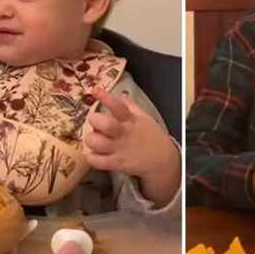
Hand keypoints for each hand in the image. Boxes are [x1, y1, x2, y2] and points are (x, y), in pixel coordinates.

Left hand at [84, 87, 179, 206]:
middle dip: (94, 120)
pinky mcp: (118, 163)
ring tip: (93, 139)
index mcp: (132, 120)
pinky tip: (93, 154)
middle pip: (105, 124)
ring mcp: (121, 149)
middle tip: (94, 122)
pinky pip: (99, 162)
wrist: (163, 160)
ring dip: (90, 140)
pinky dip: (91, 158)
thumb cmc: (152, 138)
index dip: (105, 97)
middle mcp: (124, 133)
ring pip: (98, 143)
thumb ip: (132, 107)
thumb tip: (122, 95)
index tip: (95, 90)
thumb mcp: (145, 119)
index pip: (118, 106)